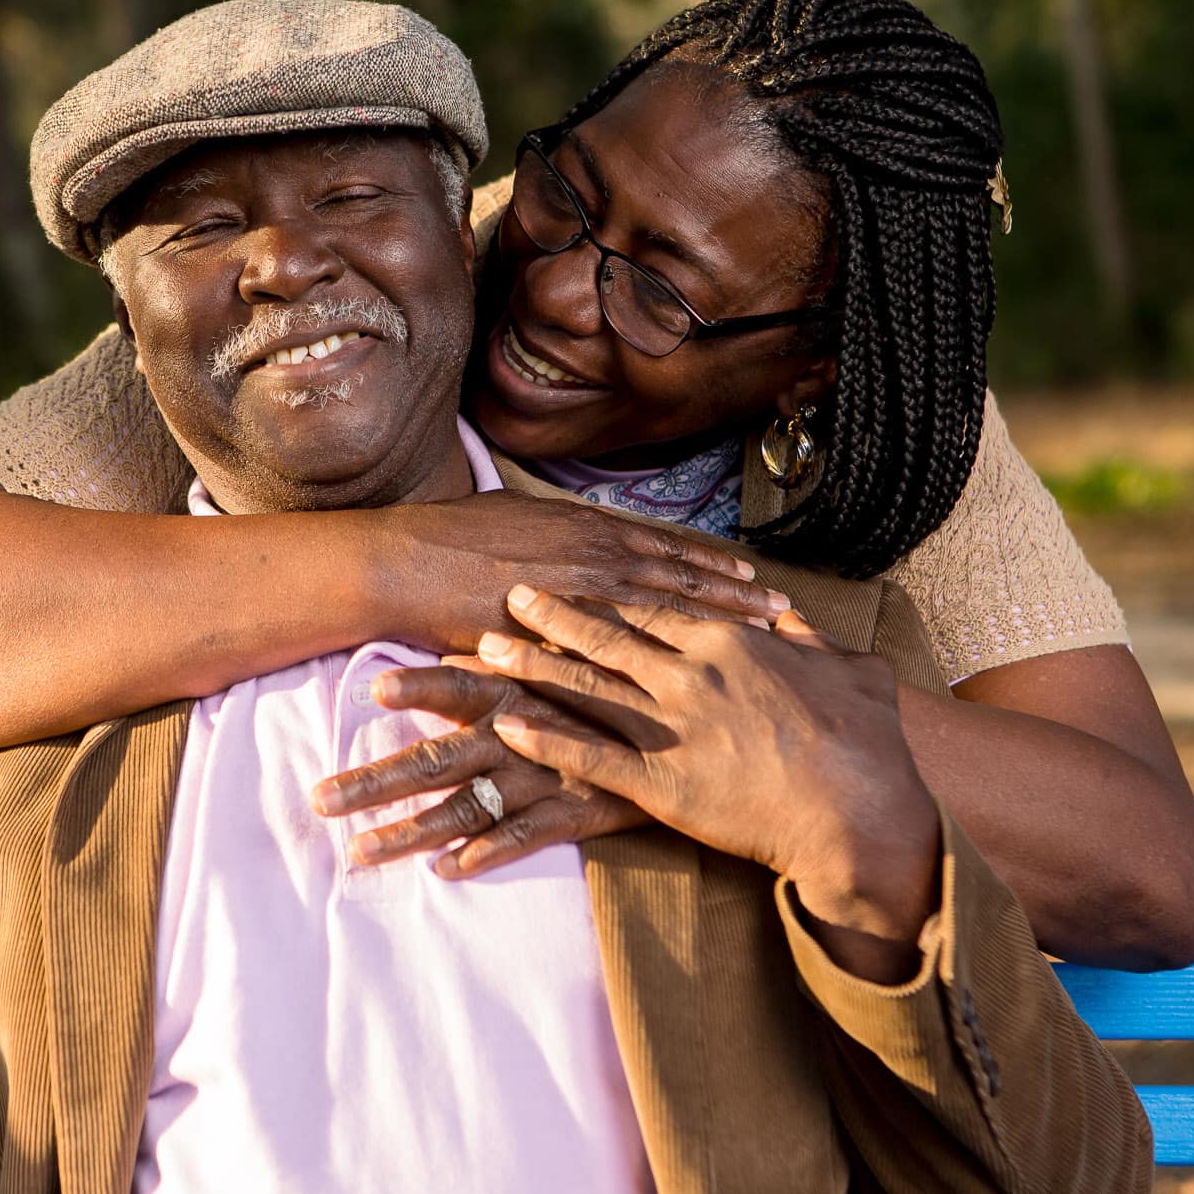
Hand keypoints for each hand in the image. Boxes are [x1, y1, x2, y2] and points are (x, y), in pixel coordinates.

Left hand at [311, 659, 649, 876]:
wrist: (697, 731)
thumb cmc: (618, 690)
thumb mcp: (568, 661)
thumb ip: (511, 658)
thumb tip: (453, 650)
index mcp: (515, 688)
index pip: (456, 680)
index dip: (417, 684)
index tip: (371, 688)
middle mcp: (519, 731)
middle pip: (435, 758)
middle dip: (374, 781)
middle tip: (318, 800)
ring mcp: (546, 775)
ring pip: (465, 808)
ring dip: (410, 831)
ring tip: (359, 852)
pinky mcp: (577, 811)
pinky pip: (523, 837)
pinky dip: (484, 853)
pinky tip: (445, 871)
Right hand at [377, 491, 790, 653]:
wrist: (409, 563)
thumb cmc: (452, 537)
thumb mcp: (516, 516)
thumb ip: (554, 531)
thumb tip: (571, 531)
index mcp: (589, 528)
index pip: (667, 549)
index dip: (711, 564)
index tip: (750, 576)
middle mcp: (599, 556)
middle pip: (686, 581)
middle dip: (737, 597)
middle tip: (784, 612)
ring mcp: (586, 595)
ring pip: (672, 613)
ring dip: (723, 624)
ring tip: (767, 639)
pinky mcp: (565, 634)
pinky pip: (629, 652)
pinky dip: (670, 662)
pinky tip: (700, 677)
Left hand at [477, 587, 943, 980]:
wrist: (859, 811)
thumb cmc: (864, 742)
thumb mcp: (849, 670)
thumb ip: (810, 638)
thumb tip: (793, 617)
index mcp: (727, 644)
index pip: (651, 609)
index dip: (604, 595)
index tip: (574, 579)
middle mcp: (688, 677)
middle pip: (603, 639)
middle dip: (551, 616)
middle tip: (509, 594)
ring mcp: (670, 730)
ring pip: (583, 689)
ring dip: (529, 669)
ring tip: (483, 651)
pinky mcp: (660, 786)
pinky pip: (589, 758)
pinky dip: (544, 743)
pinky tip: (507, 731)